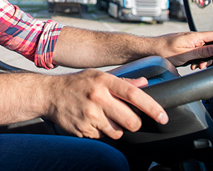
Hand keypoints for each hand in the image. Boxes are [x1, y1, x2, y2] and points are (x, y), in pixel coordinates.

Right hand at [46, 69, 167, 139]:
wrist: (49, 94)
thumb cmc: (77, 84)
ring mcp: (89, 116)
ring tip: (103, 117)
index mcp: (104, 82)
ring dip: (115, 128)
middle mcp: (97, 98)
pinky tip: (90, 120)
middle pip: (131, 122)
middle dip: (133, 123)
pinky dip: (100, 132)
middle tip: (127, 118)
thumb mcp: (99, 76)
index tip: (163, 117)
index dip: (152, 107)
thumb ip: (123, 81)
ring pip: (117, 133)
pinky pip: (102, 137)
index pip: (134, 95)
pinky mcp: (82, 130)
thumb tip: (145, 83)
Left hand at [154, 31, 212, 69]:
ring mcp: (188, 41)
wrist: (148, 50)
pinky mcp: (183, 46)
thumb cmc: (162, 51)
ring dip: (203, 59)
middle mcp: (192, 37)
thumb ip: (201, 52)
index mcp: (194, 37)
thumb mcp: (184, 55)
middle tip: (211, 64)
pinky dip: (196, 59)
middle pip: (211, 44)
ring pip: (203, 49)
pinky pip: (195, 51)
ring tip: (197, 66)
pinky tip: (192, 65)